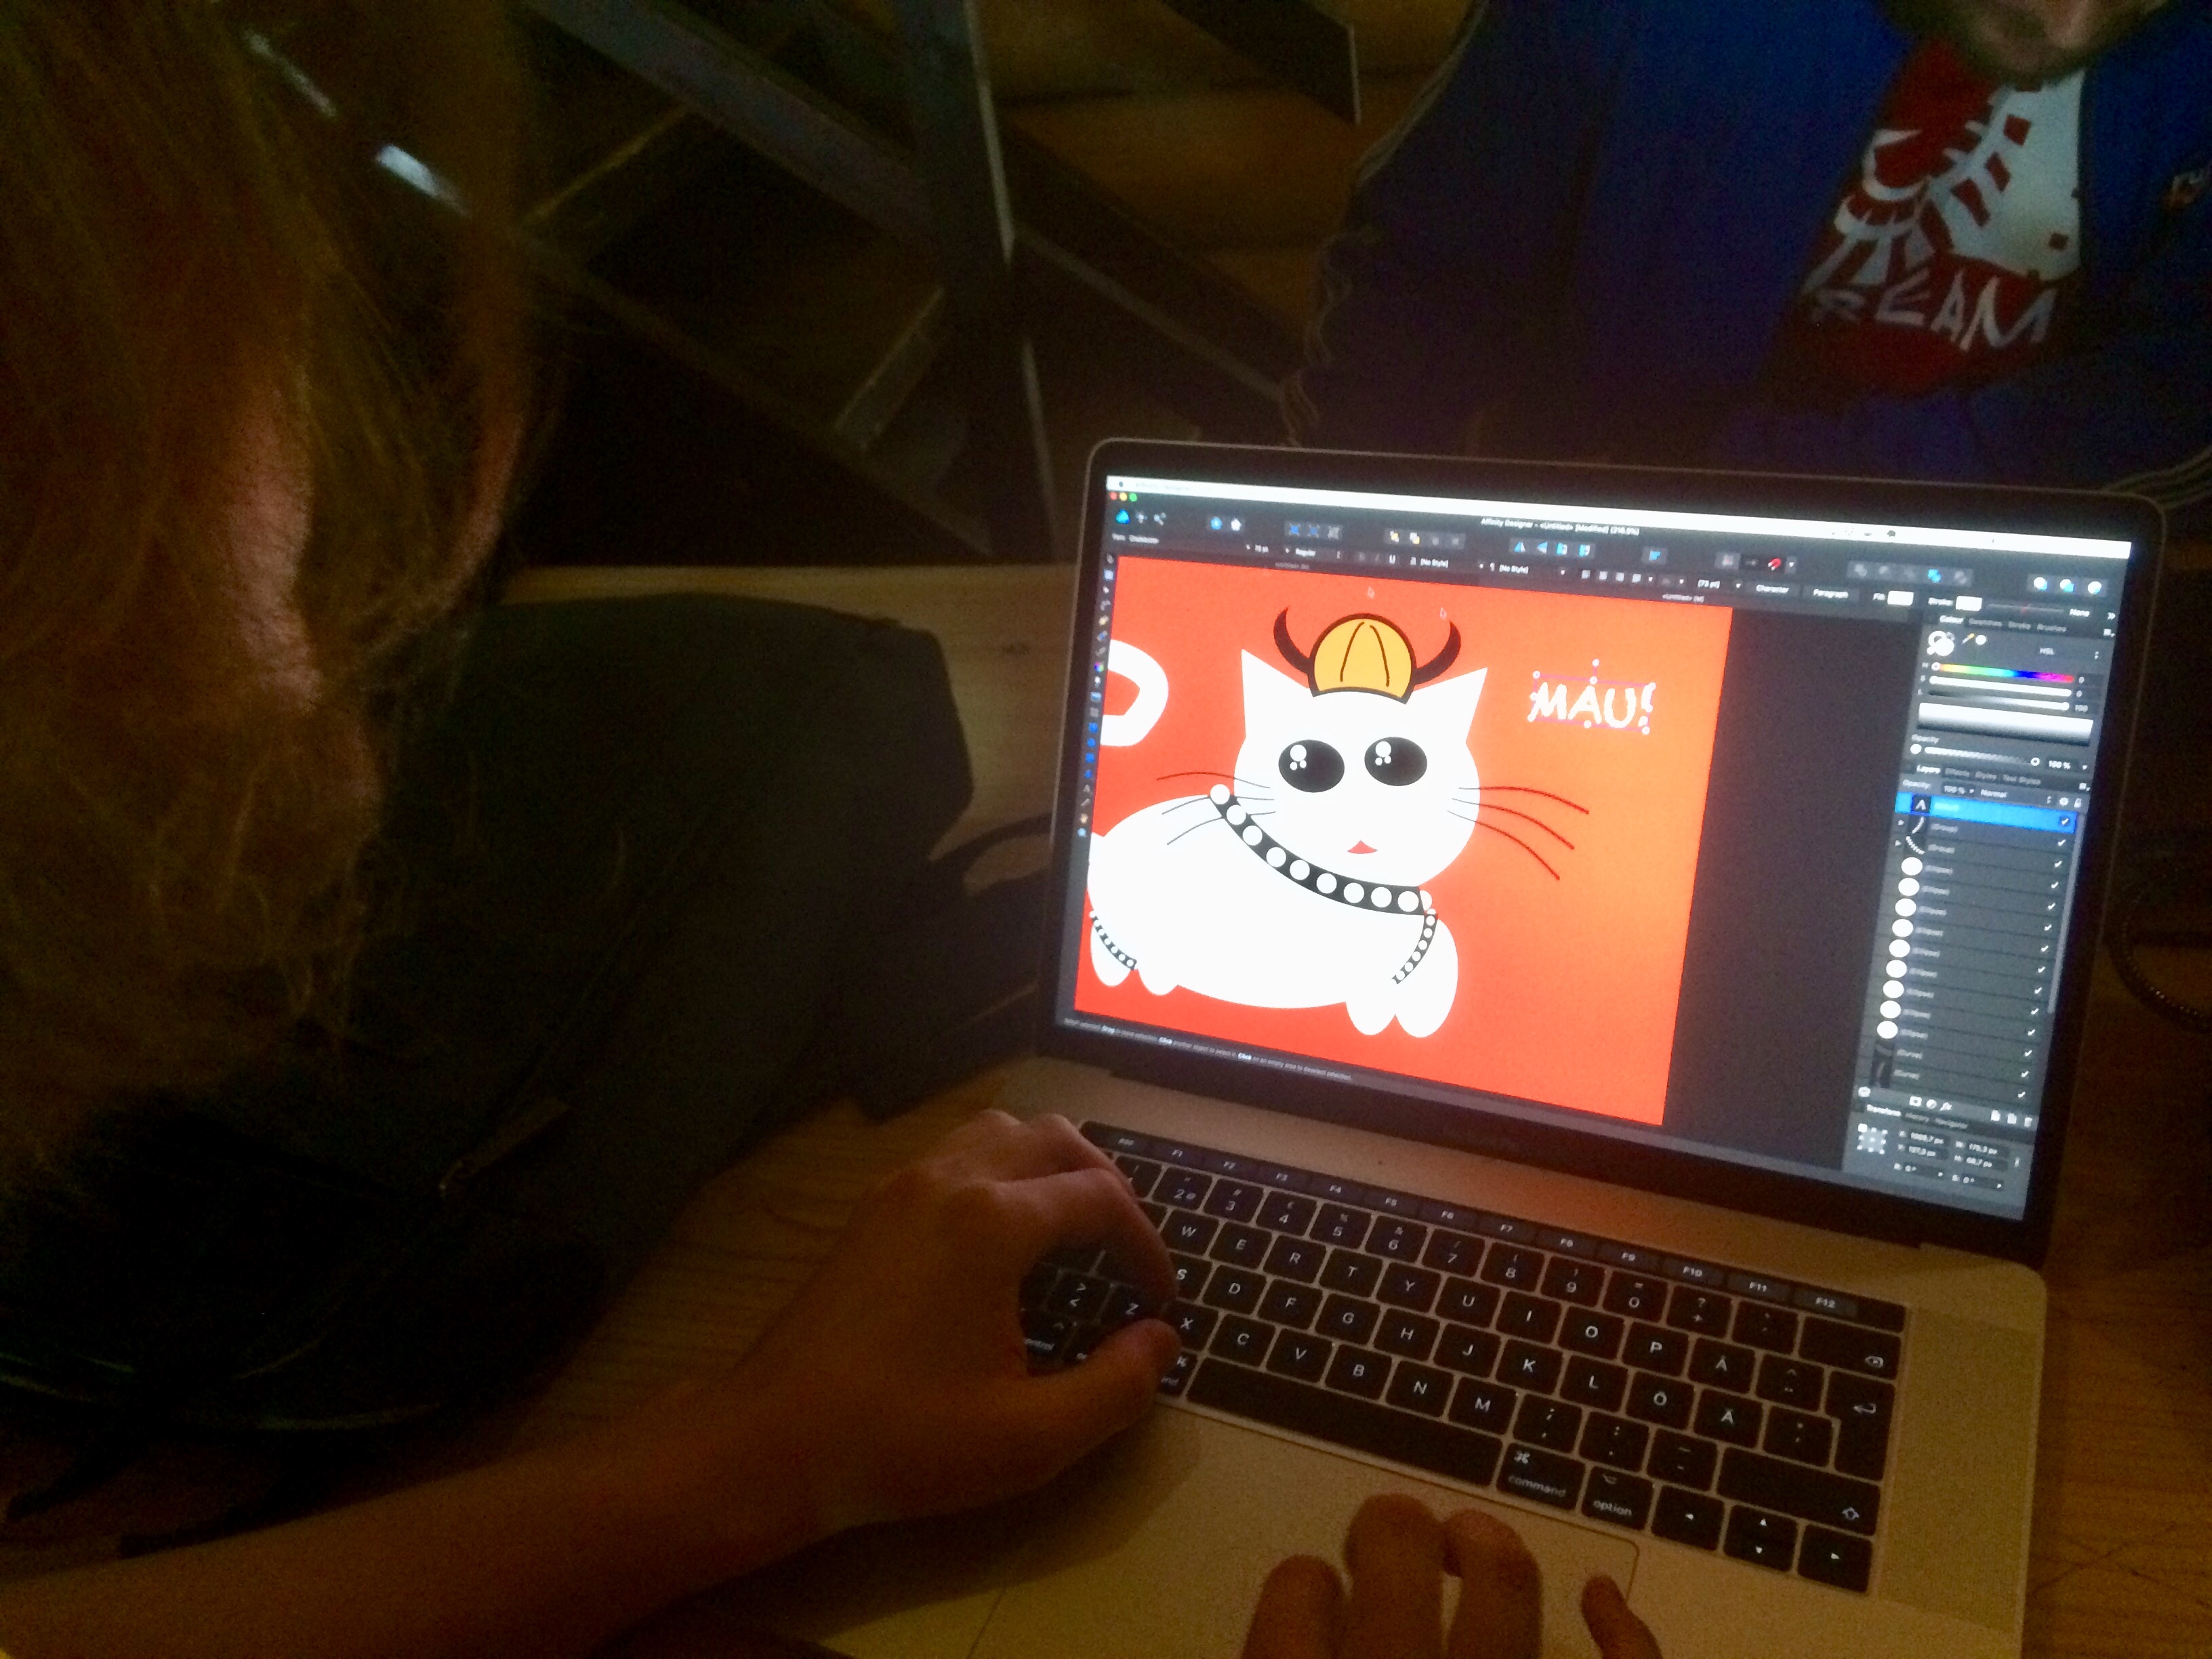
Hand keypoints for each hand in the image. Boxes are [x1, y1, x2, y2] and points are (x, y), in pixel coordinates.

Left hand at [723, 1110, 1178, 1537]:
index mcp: (992, 1223)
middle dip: (1106, 1187)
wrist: (773, 1442)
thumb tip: (1160, 1340)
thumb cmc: (903, 1442)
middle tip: (1125, 1253)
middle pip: (1055, 1140)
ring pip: (998, 1132)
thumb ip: (1116, 1386)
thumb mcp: (1030, 1438)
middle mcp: (948, 1181)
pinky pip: (952, 1154)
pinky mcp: (871, 1209)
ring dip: (1049, 1167)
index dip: (1147, 1247)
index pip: (1102, 1200)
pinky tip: (999, 1243)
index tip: (1158, 1302)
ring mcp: (901, 1188)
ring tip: (1071, 1231)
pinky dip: (997, 1173)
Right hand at [1242, 1495, 1661, 1658]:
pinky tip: (1600, 1595)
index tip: (1314, 1594)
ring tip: (1473, 1540)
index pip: (1296, 1594)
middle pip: (1396, 1550)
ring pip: (1505, 1585)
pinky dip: (1623, 1632)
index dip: (1304, 1586)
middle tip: (1389, 1536)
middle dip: (1390, 1527)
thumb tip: (1272, 1642)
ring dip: (1488, 1547)